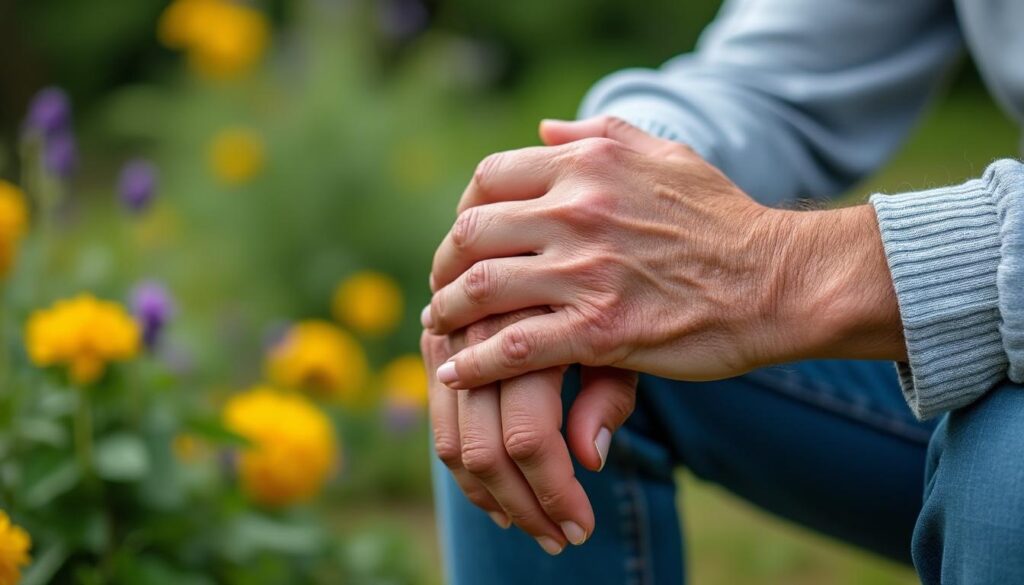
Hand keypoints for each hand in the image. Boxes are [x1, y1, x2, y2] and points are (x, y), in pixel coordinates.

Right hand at [422, 308, 636, 553]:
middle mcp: (484, 327)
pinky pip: (440, 422)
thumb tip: (590, 458)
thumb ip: (608, 393)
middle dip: (525, 505)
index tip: (581, 530)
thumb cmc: (619, 290)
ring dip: (493, 497)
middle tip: (559, 539)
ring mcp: (452, 333)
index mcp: (537, 324)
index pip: (530, 436)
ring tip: (534, 527)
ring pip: (455, 442)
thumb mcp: (628, 337)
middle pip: (488, 446)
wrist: (563, 228)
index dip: (554, 493)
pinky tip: (499, 500)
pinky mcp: (436, 340)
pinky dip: (466, 469)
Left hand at [426, 117, 903, 388]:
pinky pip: (514, 347)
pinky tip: (460, 371)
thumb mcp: (665, 154)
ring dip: (450, 312)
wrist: (778, 280)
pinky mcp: (600, 331)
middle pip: (473, 234)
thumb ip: (600, 135)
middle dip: (445, 264)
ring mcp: (586, 272)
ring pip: (482, 289)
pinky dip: (477, 362)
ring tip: (442, 328)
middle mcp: (578, 213)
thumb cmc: (722, 219)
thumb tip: (544, 130)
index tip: (464, 239)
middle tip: (442, 288)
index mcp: (588, 166)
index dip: (465, 211)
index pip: (490, 179)